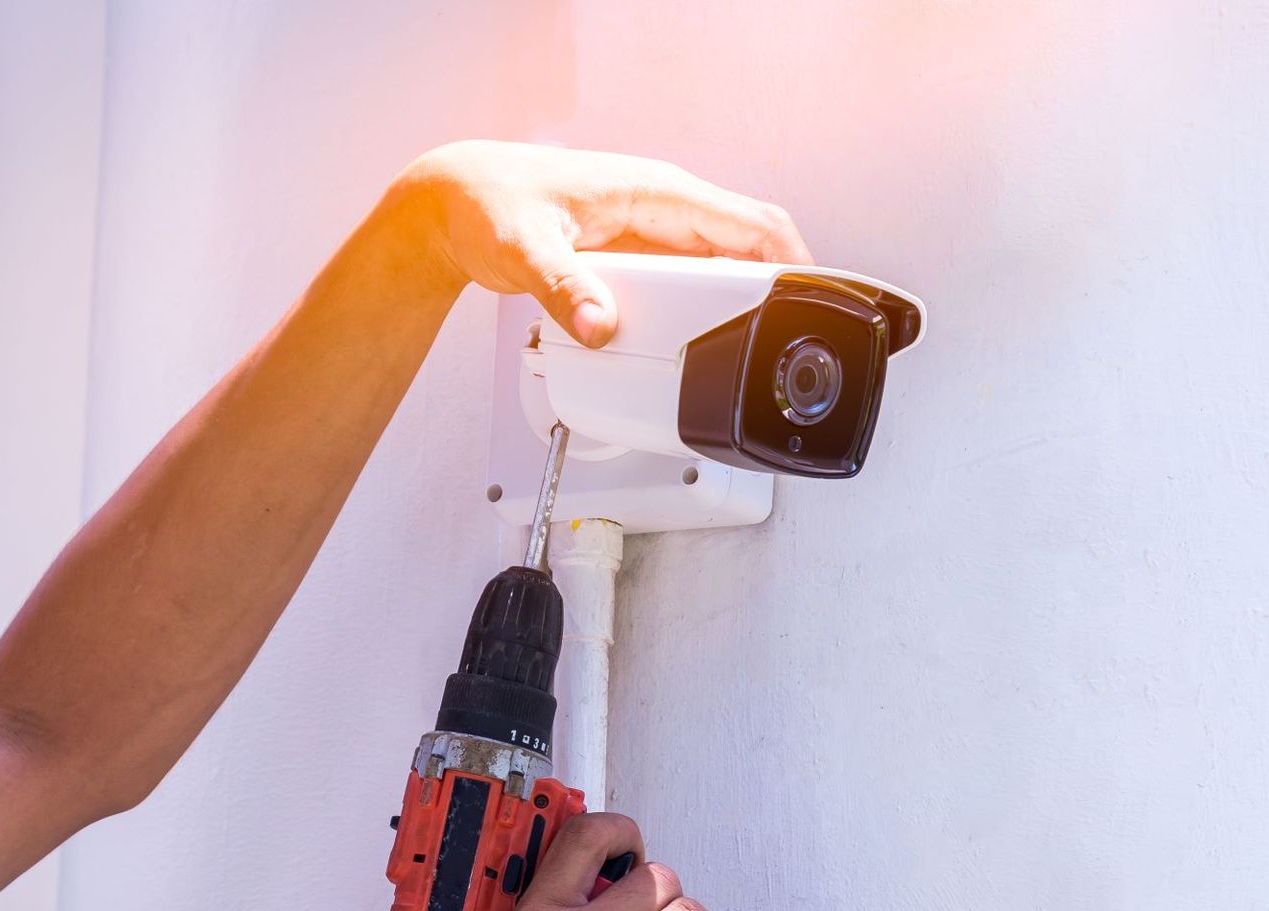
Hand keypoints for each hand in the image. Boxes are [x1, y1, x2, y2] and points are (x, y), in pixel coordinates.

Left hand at [398, 139, 812, 346]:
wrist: (454, 202)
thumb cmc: (487, 203)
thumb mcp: (524, 249)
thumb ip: (563, 289)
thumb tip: (599, 324)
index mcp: (656, 192)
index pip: (752, 223)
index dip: (794, 265)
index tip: (815, 305)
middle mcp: (663, 210)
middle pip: (750, 253)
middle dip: (777, 298)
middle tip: (787, 349)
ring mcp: (654, 236)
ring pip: (723, 274)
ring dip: (742, 312)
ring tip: (754, 359)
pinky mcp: (639, 261)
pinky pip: (692, 287)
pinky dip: (708, 316)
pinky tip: (705, 349)